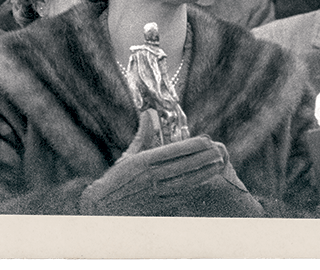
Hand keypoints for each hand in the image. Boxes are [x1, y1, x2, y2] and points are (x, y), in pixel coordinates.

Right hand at [81, 112, 229, 215]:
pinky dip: (193, 190)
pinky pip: (179, 197)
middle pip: (182, 167)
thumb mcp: (128, 155)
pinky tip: (205, 184)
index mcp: (143, 162)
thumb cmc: (115, 179)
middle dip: (203, 159)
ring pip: (185, 182)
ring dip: (203, 174)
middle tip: (219, 152)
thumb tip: (148, 113)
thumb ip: (143, 134)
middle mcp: (150, 177)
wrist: (101, 208)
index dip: (191, 146)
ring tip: (217, 166)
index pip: (172, 152)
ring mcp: (154, 193)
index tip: (206, 140)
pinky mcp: (156, 207)